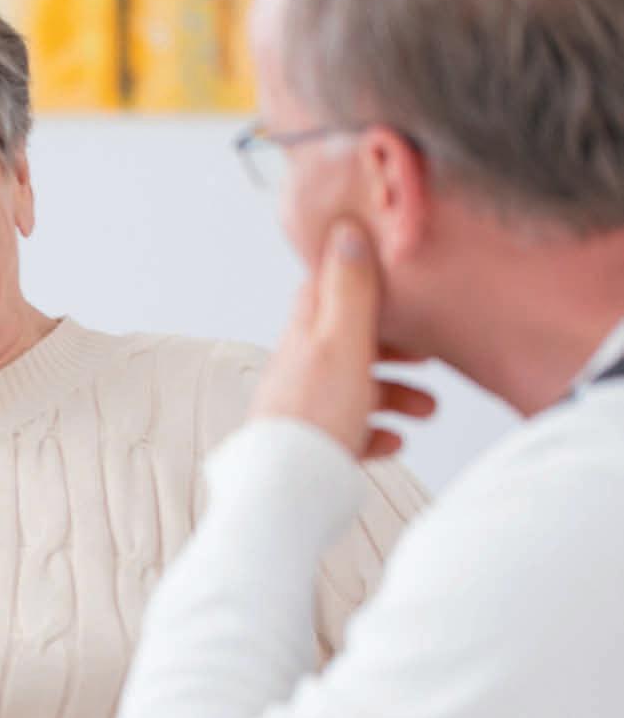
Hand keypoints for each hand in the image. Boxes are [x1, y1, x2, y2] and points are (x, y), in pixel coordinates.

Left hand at [250, 220, 436, 458]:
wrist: (288, 484)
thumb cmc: (315, 414)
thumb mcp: (340, 341)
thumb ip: (349, 290)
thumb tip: (346, 232)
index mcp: (305, 336)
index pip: (327, 292)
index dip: (363, 282)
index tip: (399, 286)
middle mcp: (301, 368)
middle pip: (351, 345)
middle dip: (394, 350)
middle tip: (430, 358)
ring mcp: (305, 408)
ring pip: (355, 390)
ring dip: (394, 396)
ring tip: (427, 411)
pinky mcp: (312, 445)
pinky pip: (349, 433)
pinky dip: (375, 432)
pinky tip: (393, 442)